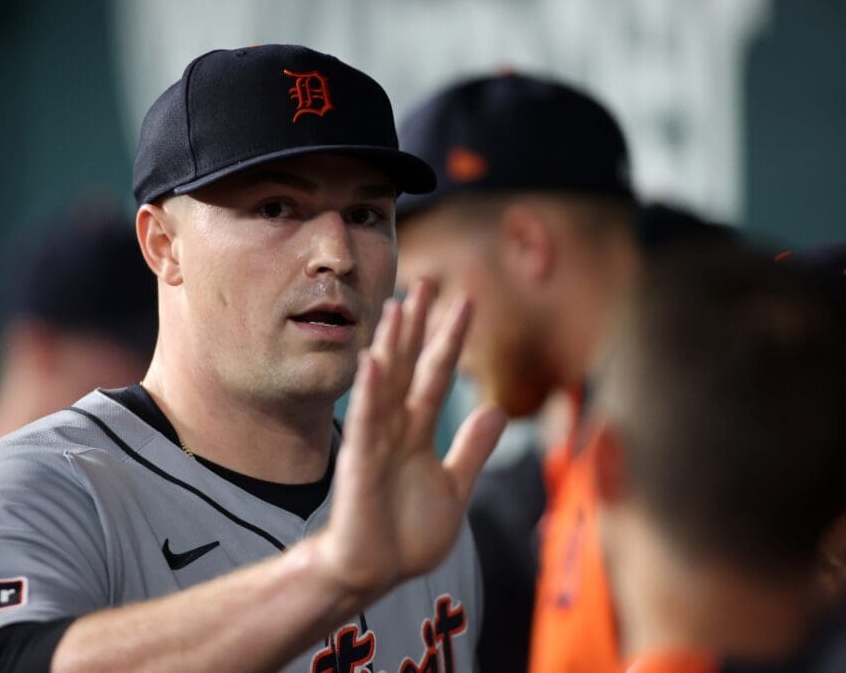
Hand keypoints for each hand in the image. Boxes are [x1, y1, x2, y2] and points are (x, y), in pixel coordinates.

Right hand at [315, 280, 507, 600]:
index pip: (435, 375)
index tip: (464, 302)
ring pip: (385, 384)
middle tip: (425, 282)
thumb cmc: (407, 532)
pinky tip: (373, 361)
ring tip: (397, 307)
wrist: (375, 570)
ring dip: (391, 346)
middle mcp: (395, 428)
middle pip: (409, 366)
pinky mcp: (359, 462)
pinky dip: (369, 393)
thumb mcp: (454, 486)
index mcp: (417, 432)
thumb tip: (495, 409)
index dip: (449, 339)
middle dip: (418, 326)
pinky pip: (365, 422)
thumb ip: (472, 449)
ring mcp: (375, 441)